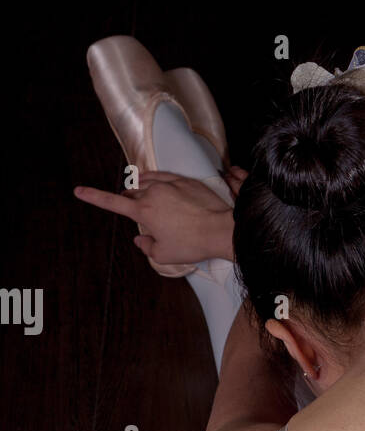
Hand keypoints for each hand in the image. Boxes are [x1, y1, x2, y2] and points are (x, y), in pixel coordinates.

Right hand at [73, 167, 247, 266]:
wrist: (219, 229)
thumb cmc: (191, 245)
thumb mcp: (164, 255)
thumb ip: (147, 246)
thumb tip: (140, 239)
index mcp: (143, 212)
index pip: (112, 203)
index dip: (93, 197)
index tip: (78, 190)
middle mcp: (152, 193)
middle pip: (132, 193)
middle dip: (129, 201)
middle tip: (138, 212)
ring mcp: (169, 184)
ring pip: (147, 182)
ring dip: (142, 188)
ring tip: (147, 197)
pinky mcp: (185, 180)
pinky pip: (164, 176)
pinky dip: (158, 181)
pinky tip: (160, 185)